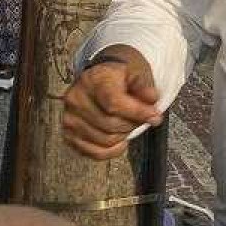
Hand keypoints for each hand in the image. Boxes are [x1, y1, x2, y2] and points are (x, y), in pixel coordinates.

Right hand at [61, 45, 162, 160]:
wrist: (102, 77)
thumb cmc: (122, 76)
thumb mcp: (137, 72)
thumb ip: (144, 85)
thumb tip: (152, 98)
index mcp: (93, 79)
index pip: (114, 103)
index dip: (137, 113)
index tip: (155, 117)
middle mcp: (76, 98)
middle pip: (110, 124)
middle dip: (132, 124)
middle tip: (140, 117)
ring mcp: (70, 117)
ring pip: (105, 140)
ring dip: (123, 136)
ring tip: (127, 123)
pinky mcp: (69, 134)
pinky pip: (94, 153)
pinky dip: (112, 151)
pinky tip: (120, 141)